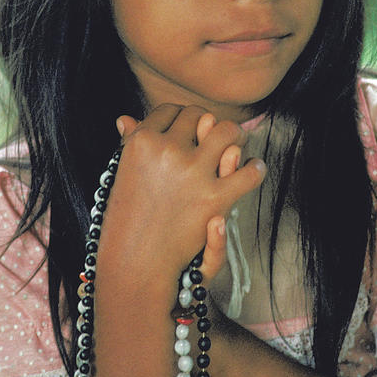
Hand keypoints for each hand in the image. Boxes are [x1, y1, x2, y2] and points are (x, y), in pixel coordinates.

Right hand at [114, 106, 263, 282]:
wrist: (134, 265)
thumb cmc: (127, 221)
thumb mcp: (121, 179)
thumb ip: (130, 146)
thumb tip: (125, 118)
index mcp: (141, 142)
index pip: (170, 111)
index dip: (183, 117)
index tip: (190, 127)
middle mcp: (167, 151)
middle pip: (200, 116)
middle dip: (211, 124)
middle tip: (220, 133)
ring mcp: (192, 173)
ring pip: (228, 133)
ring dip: (237, 136)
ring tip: (239, 145)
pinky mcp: (214, 198)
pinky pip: (248, 172)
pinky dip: (255, 169)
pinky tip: (254, 170)